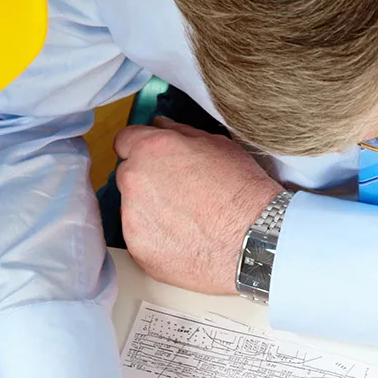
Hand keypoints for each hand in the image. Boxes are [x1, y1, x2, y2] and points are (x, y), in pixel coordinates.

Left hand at [115, 118, 282, 293]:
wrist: (252, 240)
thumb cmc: (241, 192)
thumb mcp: (217, 146)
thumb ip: (180, 133)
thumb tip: (161, 127)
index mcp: (151, 149)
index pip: (125, 142)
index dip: (141, 150)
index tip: (152, 161)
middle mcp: (134, 182)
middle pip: (127, 177)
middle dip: (147, 182)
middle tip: (178, 195)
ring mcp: (133, 219)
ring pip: (132, 211)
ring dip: (150, 213)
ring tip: (185, 222)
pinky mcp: (138, 251)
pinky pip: (140, 240)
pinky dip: (156, 241)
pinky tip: (183, 241)